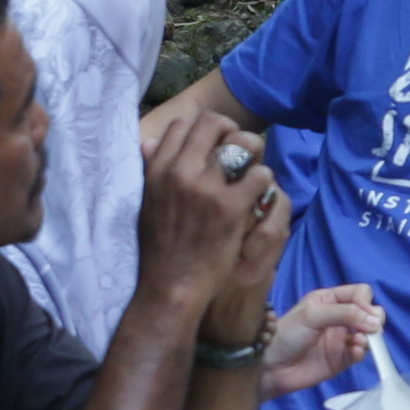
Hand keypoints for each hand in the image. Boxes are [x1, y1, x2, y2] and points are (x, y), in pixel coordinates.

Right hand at [138, 110, 275, 303]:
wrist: (171, 287)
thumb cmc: (160, 248)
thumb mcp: (146, 204)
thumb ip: (150, 170)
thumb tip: (148, 141)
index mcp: (158, 170)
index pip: (182, 124)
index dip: (203, 132)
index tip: (212, 148)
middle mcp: (180, 172)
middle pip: (214, 122)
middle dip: (232, 133)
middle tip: (239, 155)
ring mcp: (206, 188)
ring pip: (244, 142)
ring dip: (253, 154)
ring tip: (251, 172)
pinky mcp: (231, 207)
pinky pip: (260, 174)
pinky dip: (263, 183)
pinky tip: (256, 197)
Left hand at [254, 283, 377, 399]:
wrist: (271, 368)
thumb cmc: (287, 335)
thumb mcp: (313, 315)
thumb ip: (345, 313)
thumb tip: (375, 320)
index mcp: (330, 300)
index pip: (360, 293)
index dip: (366, 301)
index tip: (364, 313)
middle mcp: (339, 318)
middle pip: (369, 312)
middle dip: (373, 319)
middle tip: (370, 328)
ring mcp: (341, 339)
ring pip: (368, 334)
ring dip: (368, 337)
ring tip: (357, 342)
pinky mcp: (341, 359)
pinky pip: (360, 353)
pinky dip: (361, 351)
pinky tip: (354, 351)